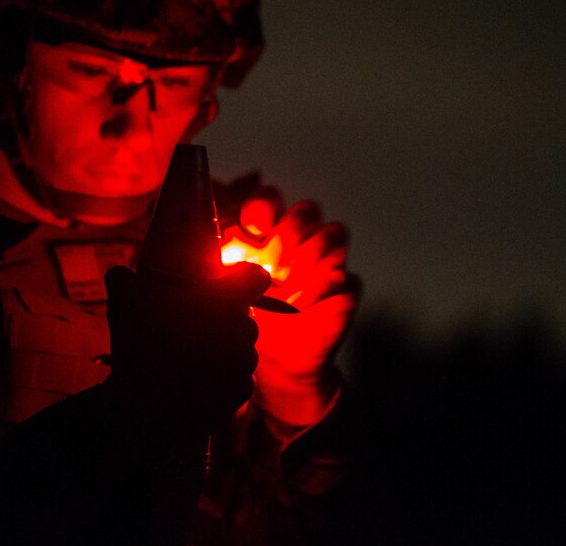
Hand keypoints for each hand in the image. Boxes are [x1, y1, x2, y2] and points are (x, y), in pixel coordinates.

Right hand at [103, 263, 267, 429]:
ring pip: (240, 347)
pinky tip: (192, 382)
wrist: (147, 412)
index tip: (225, 286)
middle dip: (221, 321)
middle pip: (243, 316)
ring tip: (186, 360)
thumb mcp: (122, 301)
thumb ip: (123, 278)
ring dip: (220, 350)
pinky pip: (237, 375)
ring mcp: (246, 362)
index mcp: (224, 300)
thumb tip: (120, 274)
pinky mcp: (243, 390)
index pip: (256, 276)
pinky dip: (219, 378)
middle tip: (189, 330)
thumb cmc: (138, 348)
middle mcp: (243, 329)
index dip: (243, 278)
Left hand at [220, 189, 359, 428]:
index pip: (268, 201)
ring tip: (283, 289)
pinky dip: (320, 289)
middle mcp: (299, 241)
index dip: (262, 208)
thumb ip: (221, 266)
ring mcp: (326, 262)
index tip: (252, 229)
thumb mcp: (224, 292)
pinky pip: (345, 276)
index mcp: (266, 234)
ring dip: (306, 260)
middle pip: (305, 211)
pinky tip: (298, 307)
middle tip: (270, 266)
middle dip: (288, 235)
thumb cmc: (246, 320)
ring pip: (332, 234)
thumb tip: (220, 250)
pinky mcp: (344, 289)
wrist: (274, 364)